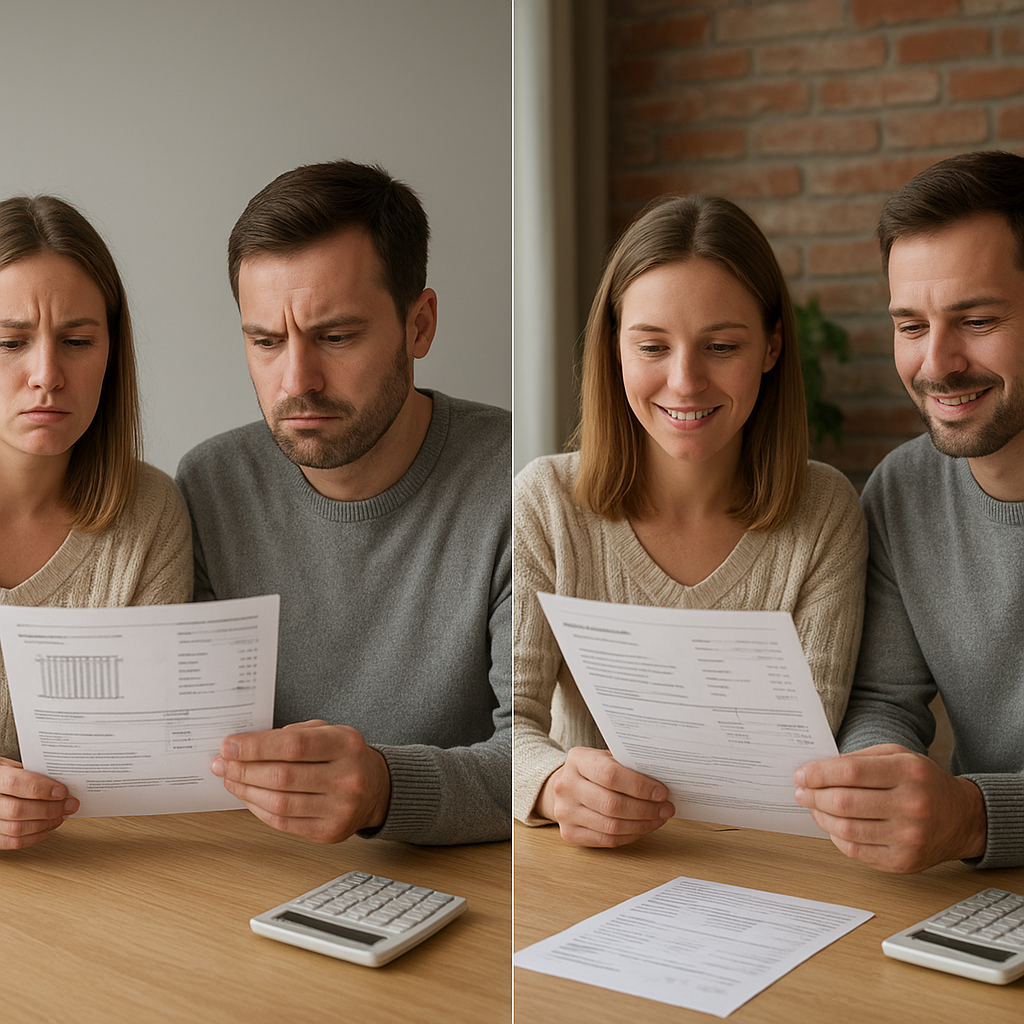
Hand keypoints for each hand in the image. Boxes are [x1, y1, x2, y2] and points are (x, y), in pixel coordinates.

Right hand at [0, 758, 78, 849]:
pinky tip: (46, 828)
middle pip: (18, 810)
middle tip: (70, 805)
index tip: (62, 791)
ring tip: (61, 816)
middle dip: (50, 809)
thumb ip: (32, 772)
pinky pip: (13, 842)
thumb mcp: (12, 765)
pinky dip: (34, 837)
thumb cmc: (1, 775)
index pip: (15, 784)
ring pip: (16, 829)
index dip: (41, 789)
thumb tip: (60, 781)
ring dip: (45, 824)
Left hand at [210, 720, 390, 843]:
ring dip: (246, 791)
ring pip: (279, 802)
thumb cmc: (345, 756)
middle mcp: (347, 777)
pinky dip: (258, 809)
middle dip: (244, 770)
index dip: (256, 747)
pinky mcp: (329, 832)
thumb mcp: (328, 732)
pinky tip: (249, 797)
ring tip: (231, 780)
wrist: (377, 788)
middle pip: (282, 776)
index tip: (229, 746)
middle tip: (222, 764)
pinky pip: (283, 822)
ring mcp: (340, 808)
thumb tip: (244, 747)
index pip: (293, 746)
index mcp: (346, 744)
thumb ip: (292, 735)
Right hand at [535, 747, 673, 847]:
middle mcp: (566, 786)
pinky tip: (641, 828)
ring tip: (658, 819)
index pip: (610, 775)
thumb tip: (661, 783)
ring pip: (611, 826)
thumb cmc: (593, 771)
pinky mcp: (569, 833)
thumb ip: (628, 766)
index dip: (639, 786)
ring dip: (641, 825)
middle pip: (612, 804)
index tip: (661, 792)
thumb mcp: (607, 758)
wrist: (566, 786)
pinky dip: (630, 836)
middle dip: (645, 809)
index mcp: (577, 760)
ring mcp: (565, 812)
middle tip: (665, 809)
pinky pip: (606, 840)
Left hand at [794, 744, 986, 872]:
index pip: (850, 772)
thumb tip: (818, 769)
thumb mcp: (898, 756)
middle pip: (844, 802)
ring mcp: (908, 837)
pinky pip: (855, 851)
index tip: (802, 774)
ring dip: (820, 817)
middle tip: (801, 791)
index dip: (819, 773)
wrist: (962, 818)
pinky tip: (833, 825)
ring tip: (814, 807)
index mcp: (908, 772)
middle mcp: (911, 806)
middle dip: (813, 796)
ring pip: (846, 829)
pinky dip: (836, 837)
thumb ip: (860, 759)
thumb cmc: (923, 783)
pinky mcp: (903, 862)